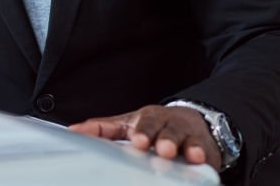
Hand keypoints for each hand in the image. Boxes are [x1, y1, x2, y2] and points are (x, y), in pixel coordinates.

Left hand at [69, 105, 220, 170]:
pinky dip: (203, 157)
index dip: (142, 132)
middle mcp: (169, 125)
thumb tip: (73, 131)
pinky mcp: (205, 151)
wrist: (192, 121)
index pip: (144, 124)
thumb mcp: (127, 124)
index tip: (138, 141)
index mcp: (148, 119)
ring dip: (186, 147)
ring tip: (185, 154)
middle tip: (162, 149)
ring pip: (188, 140)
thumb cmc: (152, 126)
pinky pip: (206, 153)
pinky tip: (201, 160)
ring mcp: (189, 137)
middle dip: (164, 139)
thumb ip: (102, 129)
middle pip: (166, 130)